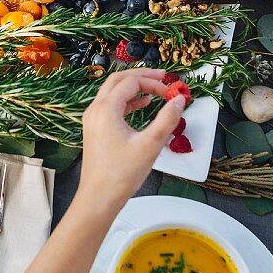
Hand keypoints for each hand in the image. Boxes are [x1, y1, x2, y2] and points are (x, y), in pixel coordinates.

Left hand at [77, 69, 184, 211]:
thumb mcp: (150, 145)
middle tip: (162, 77)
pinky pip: (110, 105)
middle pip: (118, 80)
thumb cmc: (121, 174)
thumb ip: (167, 119)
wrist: (99, 197)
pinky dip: (126, 101)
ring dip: (133, 87)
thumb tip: (179, 100)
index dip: (154, 83)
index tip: (171, 92)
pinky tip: (141, 105)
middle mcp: (95, 109)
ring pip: (112, 91)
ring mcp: (93, 119)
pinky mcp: (95, 129)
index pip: (131, 82)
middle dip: (141, 76)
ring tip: (155, 89)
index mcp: (106, 109)